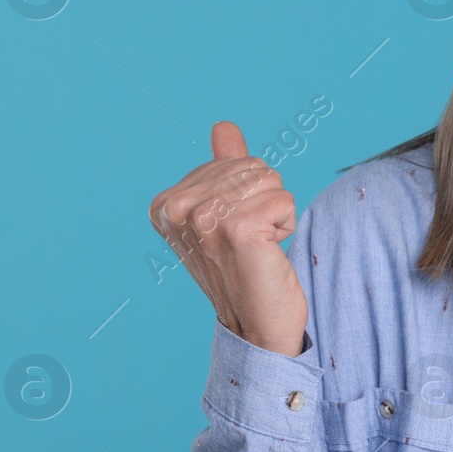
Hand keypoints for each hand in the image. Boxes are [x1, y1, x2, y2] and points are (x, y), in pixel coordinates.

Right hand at [148, 122, 308, 355]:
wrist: (257, 324)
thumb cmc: (245, 268)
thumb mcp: (227, 212)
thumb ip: (224, 168)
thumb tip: (224, 127)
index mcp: (166, 203)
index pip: (234, 160)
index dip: (247, 194)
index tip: (233, 233)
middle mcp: (177, 209)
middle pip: (253, 166)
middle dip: (264, 201)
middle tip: (250, 242)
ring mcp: (203, 218)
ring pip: (270, 180)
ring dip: (275, 213)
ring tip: (258, 246)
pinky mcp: (235, 228)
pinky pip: (284, 199)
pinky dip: (287, 224)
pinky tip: (268, 252)